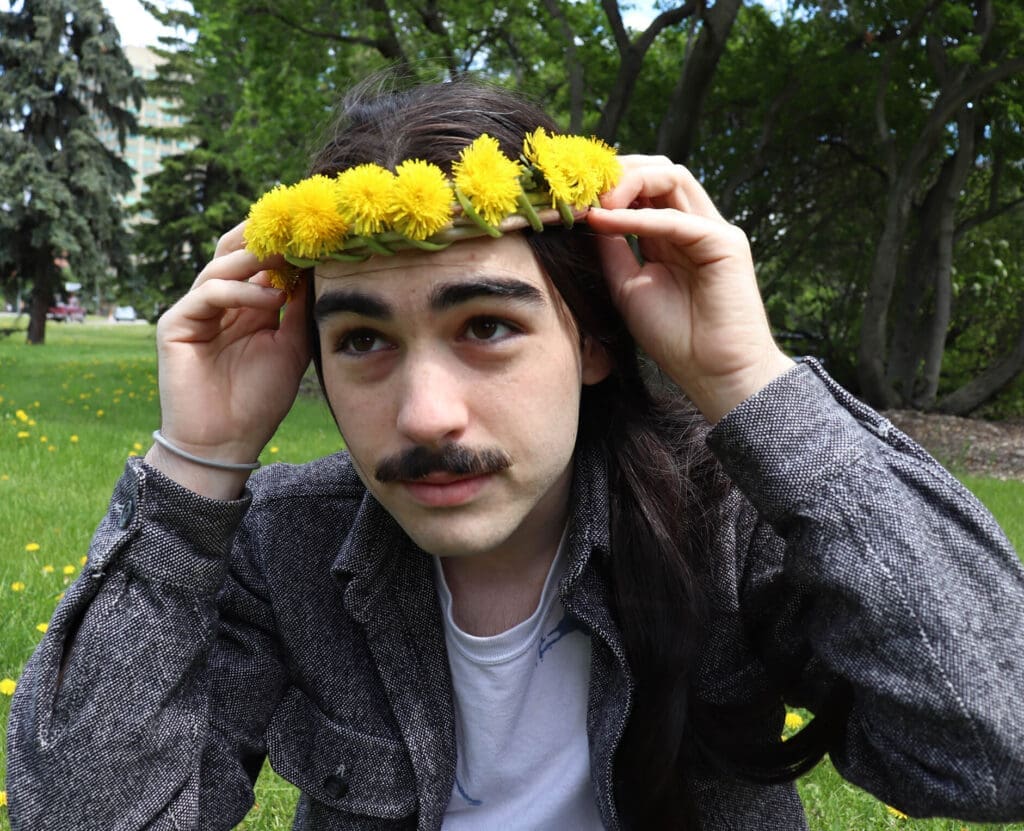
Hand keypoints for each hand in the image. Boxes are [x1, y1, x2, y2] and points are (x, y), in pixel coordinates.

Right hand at [145, 223, 309, 496]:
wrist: (226, 443)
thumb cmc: (259, 400)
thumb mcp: (291, 347)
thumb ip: (298, 308)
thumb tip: (317, 267)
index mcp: (246, 304)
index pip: (259, 259)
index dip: (282, 243)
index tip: (314, 231)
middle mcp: (220, 301)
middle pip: (234, 252)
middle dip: (265, 238)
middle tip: (298, 229)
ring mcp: (196, 310)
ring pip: (221, 266)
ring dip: (257, 260)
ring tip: (290, 260)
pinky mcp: (176, 324)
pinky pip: (207, 293)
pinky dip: (240, 291)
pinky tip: (271, 300)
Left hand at [586, 156, 792, 422]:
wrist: (715, 375)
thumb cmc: (675, 337)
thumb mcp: (627, 285)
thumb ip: (612, 248)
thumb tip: (587, 214)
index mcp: (672, 235)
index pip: (642, 188)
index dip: (607, 184)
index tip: (569, 194)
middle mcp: (694, 225)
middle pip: (657, 172)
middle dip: (616, 171)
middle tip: (580, 187)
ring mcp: (712, 230)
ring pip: (671, 178)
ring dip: (627, 182)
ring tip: (593, 200)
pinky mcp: (725, 243)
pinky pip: (675, 219)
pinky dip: (637, 218)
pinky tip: (606, 220)